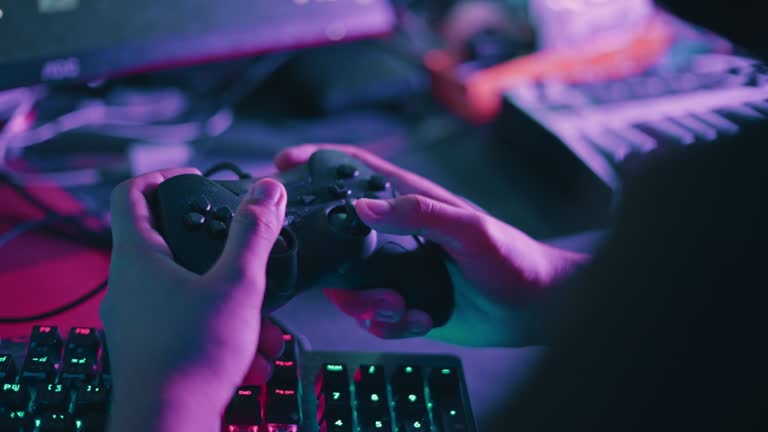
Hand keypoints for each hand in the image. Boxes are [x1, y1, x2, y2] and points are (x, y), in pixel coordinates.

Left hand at [103, 169, 286, 431]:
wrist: (168, 424)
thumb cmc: (191, 355)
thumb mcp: (237, 283)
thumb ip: (253, 233)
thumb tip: (266, 190)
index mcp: (138, 256)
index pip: (130, 193)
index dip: (163, 176)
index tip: (198, 181)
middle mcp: (129, 284)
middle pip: (168, 241)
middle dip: (218, 250)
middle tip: (246, 254)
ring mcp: (137, 317)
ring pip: (187, 288)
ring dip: (230, 299)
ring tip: (265, 323)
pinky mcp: (150, 345)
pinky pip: (188, 321)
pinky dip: (222, 328)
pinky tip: (255, 355)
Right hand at [275, 144, 588, 346]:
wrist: (534, 308)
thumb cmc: (512, 257)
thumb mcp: (468, 229)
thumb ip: (418, 213)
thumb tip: (362, 205)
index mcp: (411, 202)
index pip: (356, 170)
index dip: (318, 161)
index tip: (284, 166)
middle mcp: (398, 233)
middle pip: (338, 237)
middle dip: (335, 267)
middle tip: (362, 288)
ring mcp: (398, 269)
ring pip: (350, 285)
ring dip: (366, 304)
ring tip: (401, 308)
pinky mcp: (405, 301)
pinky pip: (373, 314)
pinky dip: (388, 323)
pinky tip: (418, 320)